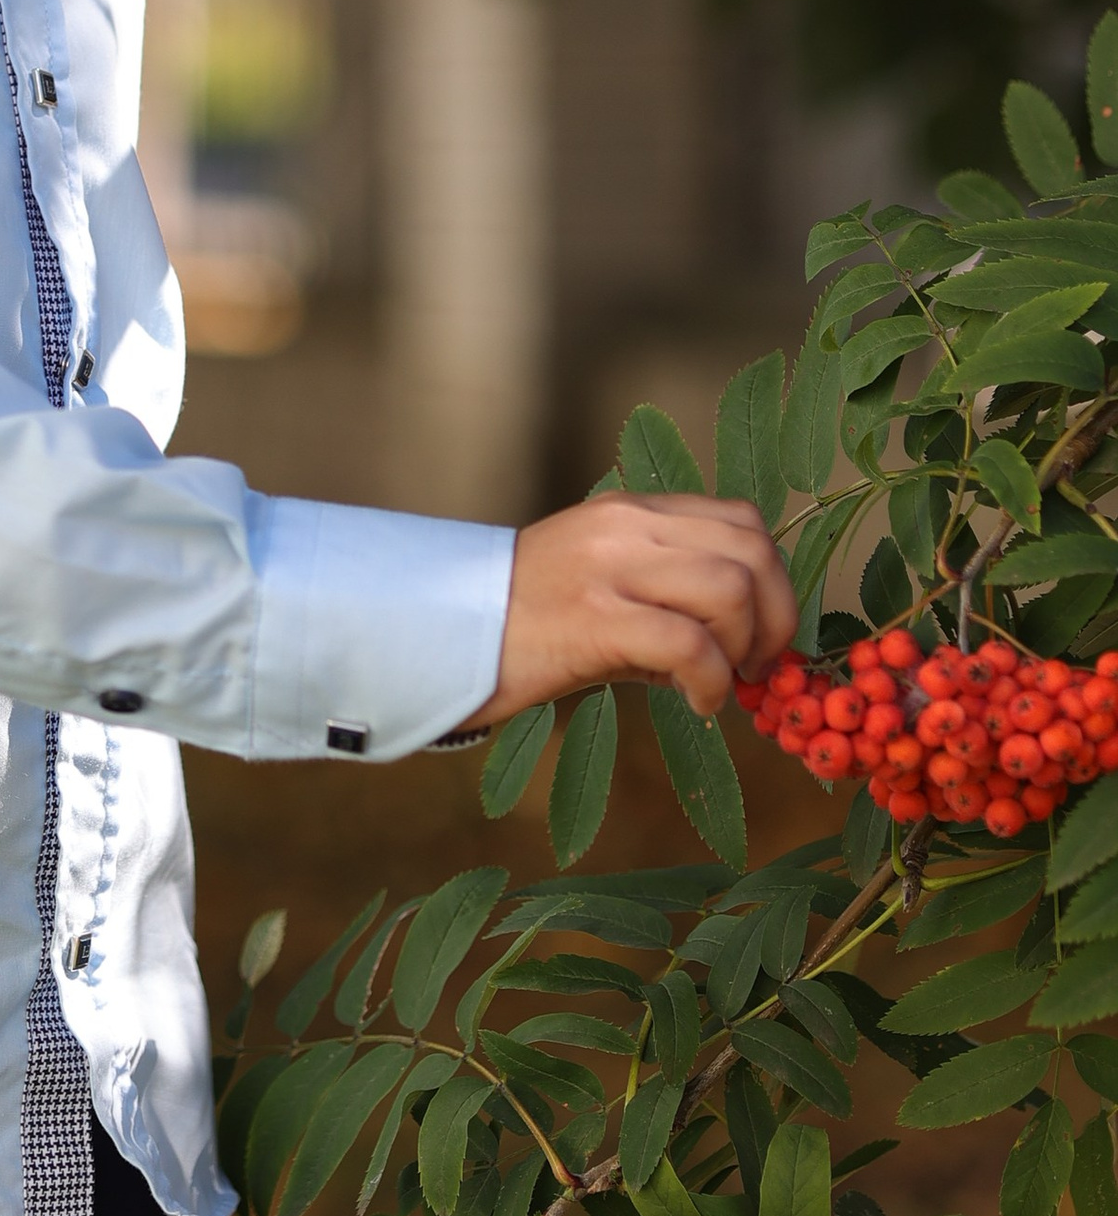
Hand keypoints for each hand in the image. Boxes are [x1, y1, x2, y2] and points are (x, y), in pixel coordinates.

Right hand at [480, 491, 796, 728]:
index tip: (761, 633)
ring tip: (718, 683)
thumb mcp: (599, 581)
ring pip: (731, 590)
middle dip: (777, 617)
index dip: (775, 580)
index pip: (743, 521)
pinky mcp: (594, 618)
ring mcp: (609, 568)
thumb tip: (740, 640)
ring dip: (744, 648)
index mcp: (632, 512)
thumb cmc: (522, 622)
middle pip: (752, 551)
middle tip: (755, 666)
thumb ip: (664, 590)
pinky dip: (711, 682)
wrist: (439, 633)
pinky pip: (689, 644)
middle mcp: (627, 526)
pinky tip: (697, 704)